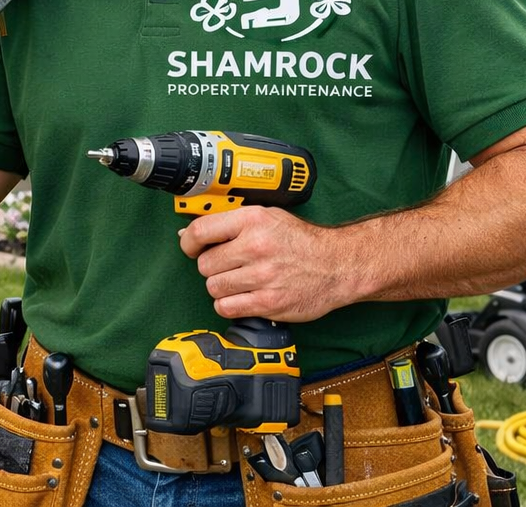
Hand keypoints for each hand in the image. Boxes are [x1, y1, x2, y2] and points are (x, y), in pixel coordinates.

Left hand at [178, 206, 354, 322]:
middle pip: (205, 264)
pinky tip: (242, 296)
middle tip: (228, 266)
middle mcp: (256, 246)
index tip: (190, 248)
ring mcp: (262, 276)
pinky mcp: (268, 303)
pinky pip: (226, 308)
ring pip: (213, 287)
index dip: (188, 242)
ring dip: (221, 287)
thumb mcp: (268, 217)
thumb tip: (188, 234)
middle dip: (212, 267)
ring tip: (239, 281)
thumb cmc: (301, 241)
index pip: (200, 231)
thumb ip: (231, 223)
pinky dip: (229, 305)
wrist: (337, 265)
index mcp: (253, 220)